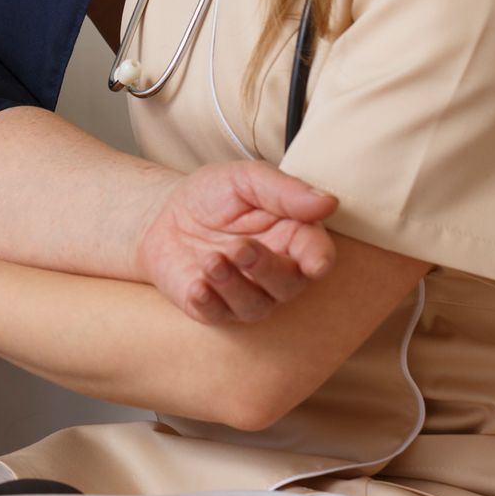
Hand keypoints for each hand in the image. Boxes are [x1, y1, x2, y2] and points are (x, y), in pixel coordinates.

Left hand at [137, 164, 340, 324]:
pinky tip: (197, 286)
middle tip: (240, 248)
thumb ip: (284, 191)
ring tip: (210, 259)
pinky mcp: (214, 308)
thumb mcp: (246, 179)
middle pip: (287, 284)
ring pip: (255, 306)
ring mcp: (247, 294)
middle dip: (266, 268)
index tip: (315, 264)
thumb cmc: (215, 195)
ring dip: (234, 286)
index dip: (318, 258)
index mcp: (293, 237)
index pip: (316, 253)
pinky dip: (208, 303)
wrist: (166, 215)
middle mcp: (277, 272)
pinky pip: (217, 315)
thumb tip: (328, 203)